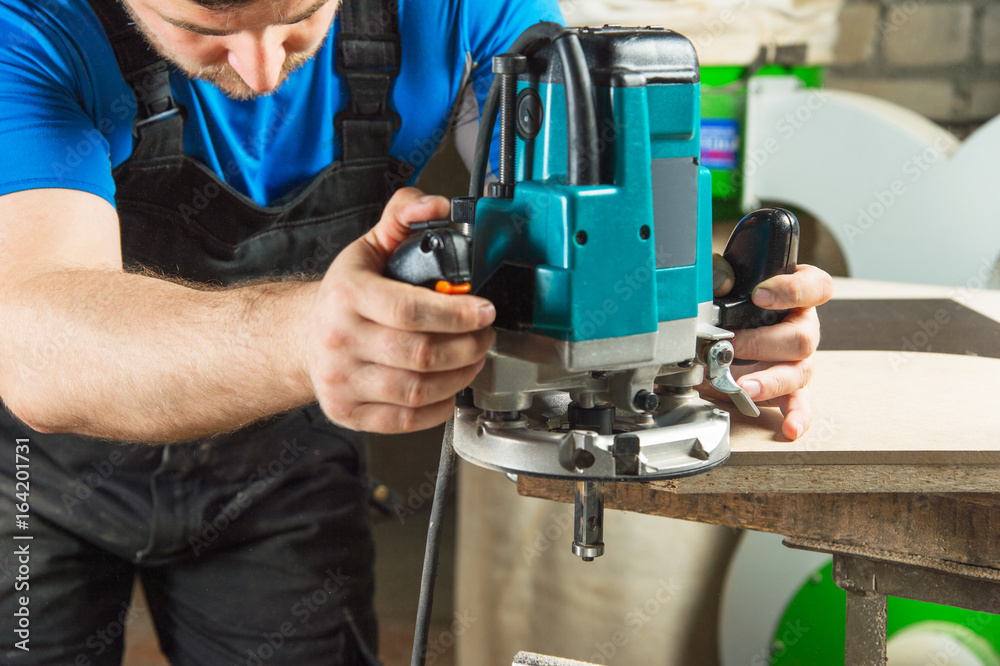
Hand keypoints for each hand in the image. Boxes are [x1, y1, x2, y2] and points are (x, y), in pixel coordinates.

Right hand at [304, 187, 494, 432]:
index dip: (456, 314)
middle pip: (420, 354)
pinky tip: (449, 389)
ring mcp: (341, 380)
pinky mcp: (347, 412)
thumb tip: (436, 205)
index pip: (409, 310)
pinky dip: (438, 407)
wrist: (304, 337)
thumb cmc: (344, 295)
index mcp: (347, 295)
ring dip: (460, 377)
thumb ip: (403, 216)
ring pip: (417, 390)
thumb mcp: (370, 247)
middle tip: (484, 336)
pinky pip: (405, 420)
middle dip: (468, 346)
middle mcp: (339, 340)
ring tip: (473, 359)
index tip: (484, 311)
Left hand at [708, 254, 833, 439]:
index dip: (791, 291)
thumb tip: (720, 280)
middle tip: (730, 345)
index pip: (815, 287)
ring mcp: (799, 360)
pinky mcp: (790, 387)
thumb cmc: (737, 299)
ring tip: (745, 387)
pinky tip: (790, 428)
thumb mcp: (729, 280)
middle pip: (803, 337)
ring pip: (799, 371)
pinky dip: (796, 416)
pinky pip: (799, 403)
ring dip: (770, 381)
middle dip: (762, 343)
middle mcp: (804, 327)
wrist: (725, 327)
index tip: (760, 296)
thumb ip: (722, 273)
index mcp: (798, 295)